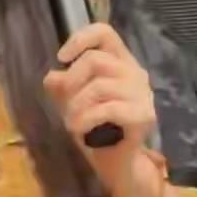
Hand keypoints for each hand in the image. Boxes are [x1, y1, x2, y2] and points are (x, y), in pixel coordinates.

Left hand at [43, 23, 156, 192]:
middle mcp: (135, 73)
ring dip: (76, 106)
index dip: (80, 38)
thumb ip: (63, 86)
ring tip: (71, 122)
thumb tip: (52, 76)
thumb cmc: (97, 128)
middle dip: (71, 83)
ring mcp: (142, 94)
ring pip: (99, 86)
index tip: (61, 58)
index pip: (105, 32)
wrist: (117, 163)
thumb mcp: (74, 102)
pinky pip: (108, 109)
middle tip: (65, 105)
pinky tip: (81, 130)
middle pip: (95, 60)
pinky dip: (87, 119)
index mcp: (120, 62)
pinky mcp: (144, 115)